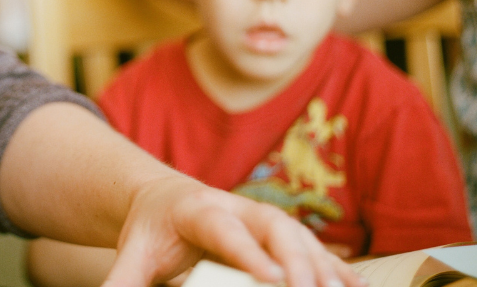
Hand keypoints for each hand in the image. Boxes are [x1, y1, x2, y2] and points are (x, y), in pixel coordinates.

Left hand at [105, 176, 362, 286]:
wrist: (163, 198)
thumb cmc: (149, 231)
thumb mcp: (131, 255)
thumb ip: (121, 282)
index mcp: (197, 210)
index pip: (226, 230)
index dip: (251, 254)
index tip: (275, 281)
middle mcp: (236, 207)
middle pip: (273, 228)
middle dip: (296, 260)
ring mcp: (261, 216)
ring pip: (299, 236)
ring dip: (322, 265)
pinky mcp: (277, 231)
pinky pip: (312, 246)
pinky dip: (334, 266)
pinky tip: (355, 286)